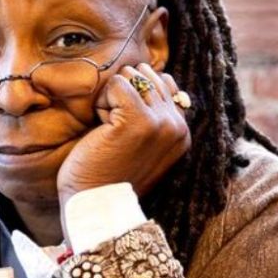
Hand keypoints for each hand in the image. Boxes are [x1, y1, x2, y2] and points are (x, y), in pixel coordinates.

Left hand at [57, 62, 190, 204]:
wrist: (96, 204)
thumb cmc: (110, 174)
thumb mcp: (142, 145)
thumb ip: (154, 115)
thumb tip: (149, 73)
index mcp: (182, 133)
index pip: (165, 83)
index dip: (136, 97)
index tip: (126, 131)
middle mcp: (177, 126)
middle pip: (147, 77)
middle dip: (123, 97)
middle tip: (114, 131)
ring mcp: (160, 122)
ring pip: (131, 78)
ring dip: (112, 100)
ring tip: (109, 131)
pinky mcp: (138, 119)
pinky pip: (117, 83)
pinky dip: (102, 102)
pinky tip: (102, 128)